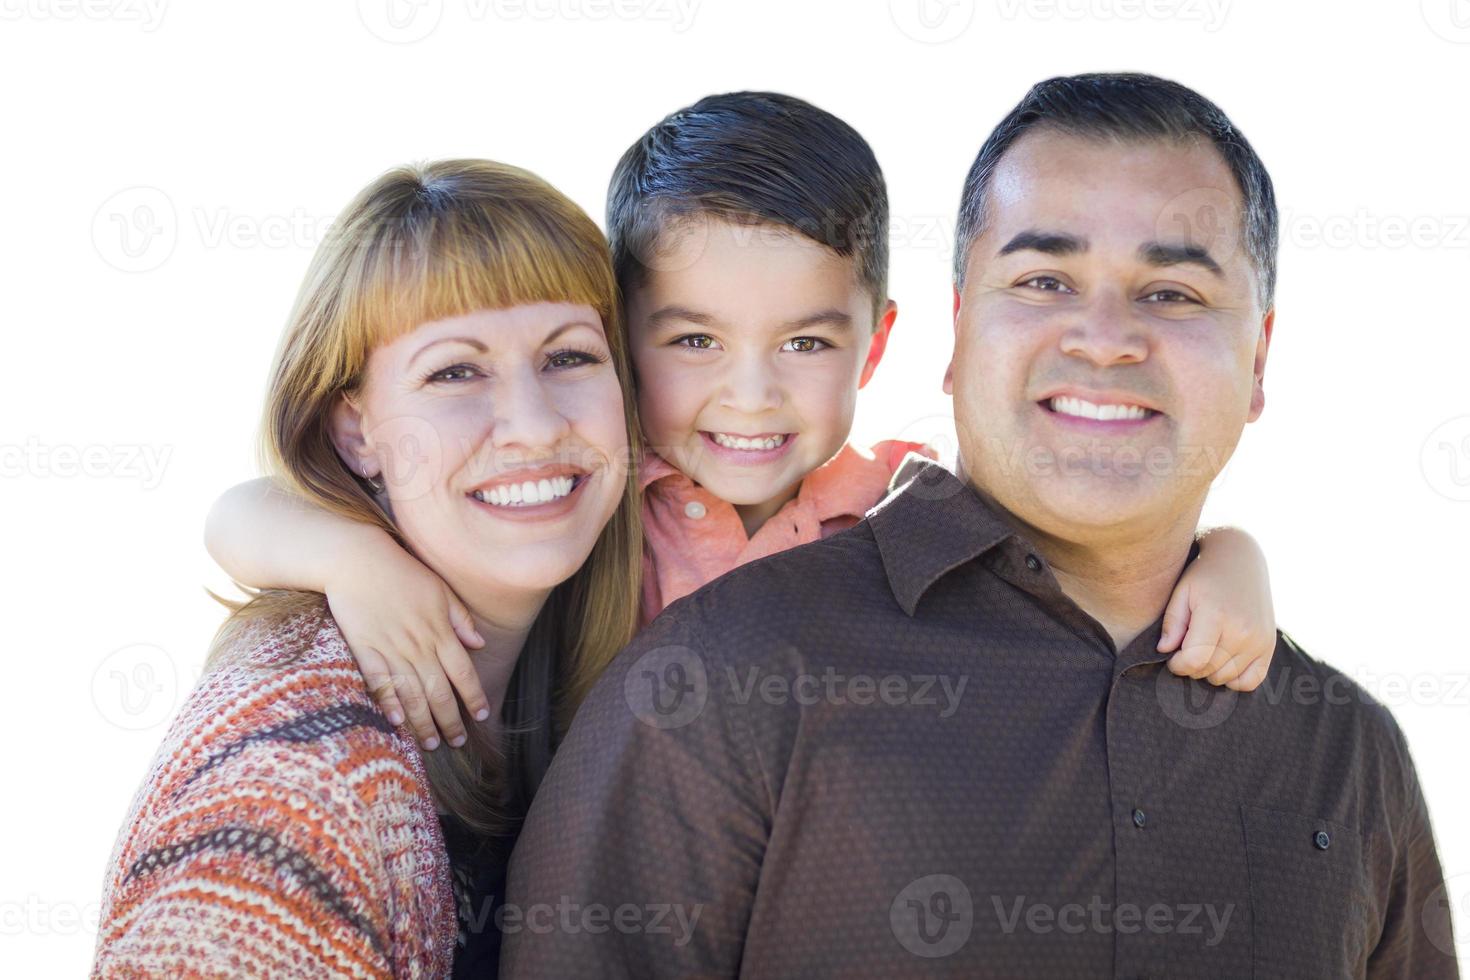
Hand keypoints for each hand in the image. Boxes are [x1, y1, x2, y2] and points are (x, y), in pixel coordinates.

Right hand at [326, 537, 488, 748]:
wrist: (358, 559)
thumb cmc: (402, 572)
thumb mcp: (440, 589)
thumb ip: (460, 619)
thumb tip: (479, 644)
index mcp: (440, 631)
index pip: (464, 672)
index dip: (474, 696)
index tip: (482, 715)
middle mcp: (419, 644)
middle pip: (440, 691)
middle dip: (450, 720)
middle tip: (457, 741)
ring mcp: (391, 648)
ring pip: (412, 693)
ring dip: (423, 721)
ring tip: (429, 743)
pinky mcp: (364, 648)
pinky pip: (379, 682)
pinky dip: (389, 703)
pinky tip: (396, 722)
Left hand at [1158, 528, 1275, 691]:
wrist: (1240, 558)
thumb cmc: (1204, 575)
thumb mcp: (1181, 592)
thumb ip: (1172, 623)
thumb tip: (1164, 651)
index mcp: (1217, 616)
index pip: (1194, 661)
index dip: (1177, 665)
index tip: (1172, 656)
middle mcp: (1243, 631)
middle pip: (1208, 671)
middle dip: (1191, 666)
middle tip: (1186, 649)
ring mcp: (1259, 640)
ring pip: (1226, 678)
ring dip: (1210, 671)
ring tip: (1204, 649)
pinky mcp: (1269, 645)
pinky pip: (1251, 680)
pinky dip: (1234, 679)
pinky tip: (1223, 662)